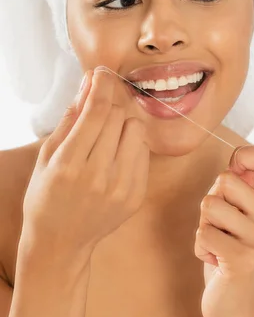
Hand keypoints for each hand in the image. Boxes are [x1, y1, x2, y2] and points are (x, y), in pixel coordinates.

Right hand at [22, 68, 149, 258]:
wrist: (60, 242)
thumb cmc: (47, 195)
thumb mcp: (48, 155)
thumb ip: (70, 118)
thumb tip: (88, 83)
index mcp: (70, 165)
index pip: (96, 112)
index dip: (101, 86)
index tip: (102, 73)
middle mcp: (98, 177)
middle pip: (118, 117)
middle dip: (109, 105)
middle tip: (99, 108)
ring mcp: (121, 188)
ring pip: (136, 131)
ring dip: (122, 125)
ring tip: (106, 138)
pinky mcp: (136, 196)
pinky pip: (144, 152)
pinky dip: (131, 146)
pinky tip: (115, 156)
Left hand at [194, 144, 253, 316]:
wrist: (236, 310)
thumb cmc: (233, 253)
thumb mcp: (244, 216)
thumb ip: (243, 187)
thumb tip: (236, 156)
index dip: (247, 155)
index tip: (236, 173)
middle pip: (225, 179)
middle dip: (212, 200)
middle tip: (224, 226)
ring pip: (209, 205)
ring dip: (204, 225)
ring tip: (220, 243)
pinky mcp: (242, 262)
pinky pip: (202, 234)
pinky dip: (200, 247)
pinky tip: (217, 262)